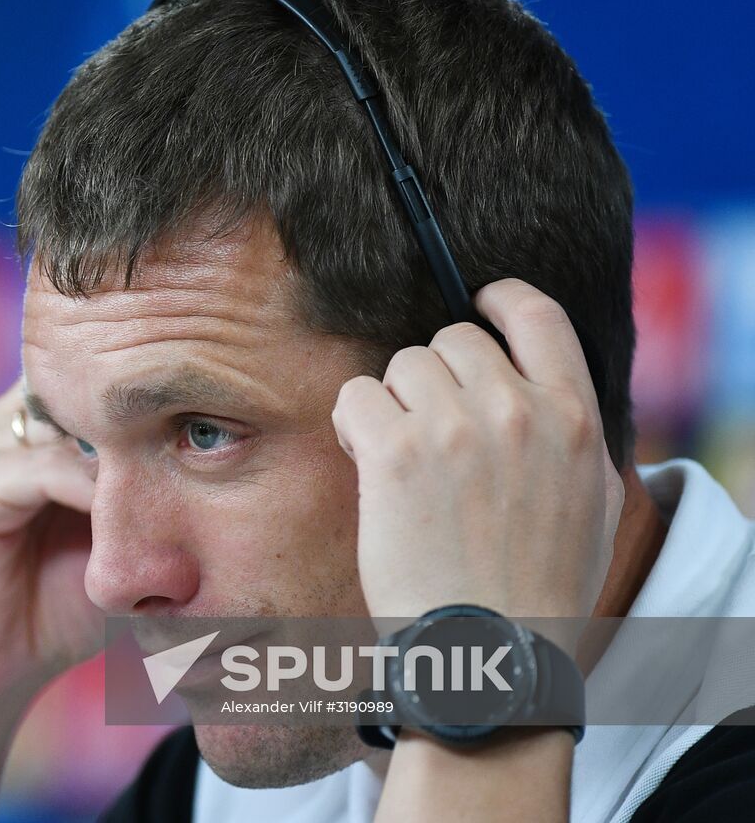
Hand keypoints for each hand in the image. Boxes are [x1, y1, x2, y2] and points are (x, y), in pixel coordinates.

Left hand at [330, 278, 623, 633]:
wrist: (490, 648)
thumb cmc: (538, 588)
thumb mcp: (592, 503)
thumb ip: (573, 435)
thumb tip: (545, 391)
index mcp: (574, 418)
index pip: (538, 315)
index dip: (500, 297)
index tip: (478, 301)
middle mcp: (517, 410)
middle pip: (453, 339)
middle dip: (434, 377)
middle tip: (429, 431)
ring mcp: (454, 428)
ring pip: (401, 364)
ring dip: (393, 402)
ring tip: (401, 458)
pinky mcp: (394, 453)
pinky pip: (355, 395)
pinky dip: (353, 422)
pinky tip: (367, 461)